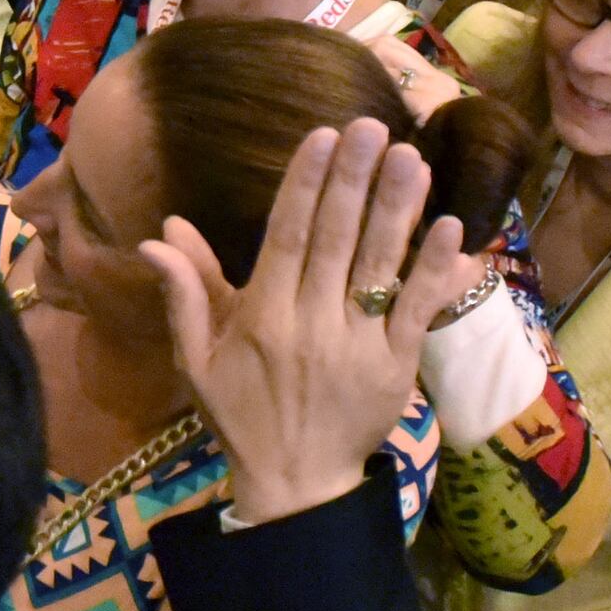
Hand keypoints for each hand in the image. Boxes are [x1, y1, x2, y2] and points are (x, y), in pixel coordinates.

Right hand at [139, 121, 475, 526]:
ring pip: (378, 266)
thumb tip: (160, 232)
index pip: (287, 236)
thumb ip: (185, 293)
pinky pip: (417, 311)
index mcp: (262, 318)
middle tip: (372, 126)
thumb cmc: (241, 414)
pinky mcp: (396, 367)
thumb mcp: (198, 358)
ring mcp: (357, 346)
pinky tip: (450, 227)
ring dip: (397, 209)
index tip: (322, 135)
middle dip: (353, 179)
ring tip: (412, 157)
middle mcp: (311, 325)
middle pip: (335, 239)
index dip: (305, 183)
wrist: (294, 484)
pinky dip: (435, 270)